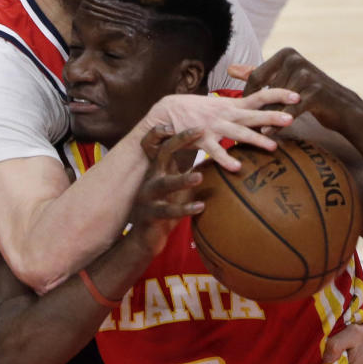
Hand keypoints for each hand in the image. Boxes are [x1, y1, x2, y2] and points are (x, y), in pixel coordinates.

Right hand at [128, 126, 205, 255]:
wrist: (145, 239)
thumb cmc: (166, 209)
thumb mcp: (178, 188)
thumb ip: (191, 172)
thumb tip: (217, 158)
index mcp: (159, 169)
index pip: (168, 143)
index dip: (180, 133)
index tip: (200, 125)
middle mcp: (152, 178)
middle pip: (163, 153)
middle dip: (180, 141)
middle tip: (199, 132)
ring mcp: (148, 197)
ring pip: (164, 184)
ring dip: (182, 179)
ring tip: (199, 176)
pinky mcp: (149, 215)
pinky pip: (167, 211)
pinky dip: (184, 208)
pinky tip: (201, 207)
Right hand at [141, 89, 298, 171]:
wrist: (167, 111)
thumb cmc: (197, 110)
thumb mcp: (220, 105)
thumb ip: (239, 109)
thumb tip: (261, 110)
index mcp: (232, 104)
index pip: (259, 95)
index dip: (278, 94)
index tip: (297, 96)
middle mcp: (226, 114)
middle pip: (253, 114)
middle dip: (272, 116)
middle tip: (292, 119)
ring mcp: (214, 127)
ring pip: (238, 133)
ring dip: (256, 139)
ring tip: (273, 146)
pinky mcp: (201, 139)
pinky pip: (215, 151)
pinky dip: (226, 159)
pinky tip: (237, 167)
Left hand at [229, 48, 361, 132]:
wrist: (341, 107)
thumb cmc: (307, 93)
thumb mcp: (282, 80)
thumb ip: (256, 74)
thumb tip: (230, 69)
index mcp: (286, 54)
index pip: (256, 76)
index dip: (247, 95)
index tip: (243, 110)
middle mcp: (296, 60)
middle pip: (266, 90)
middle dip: (256, 109)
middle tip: (246, 125)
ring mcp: (307, 75)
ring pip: (277, 102)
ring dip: (266, 118)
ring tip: (254, 131)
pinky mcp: (315, 92)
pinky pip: (290, 110)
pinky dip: (278, 123)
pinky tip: (268, 132)